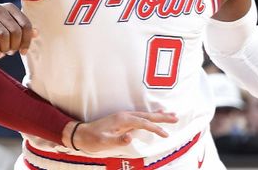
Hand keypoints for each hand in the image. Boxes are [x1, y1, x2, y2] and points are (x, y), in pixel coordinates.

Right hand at [0, 4, 35, 58]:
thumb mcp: (7, 25)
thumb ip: (21, 28)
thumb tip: (37, 33)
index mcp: (9, 7)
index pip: (25, 24)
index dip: (27, 40)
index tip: (24, 52)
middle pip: (15, 31)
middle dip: (15, 45)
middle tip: (11, 52)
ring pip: (3, 35)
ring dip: (5, 48)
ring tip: (4, 53)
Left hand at [64, 112, 178, 152]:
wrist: (81, 133)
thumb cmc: (93, 139)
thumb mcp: (104, 142)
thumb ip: (118, 139)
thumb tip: (131, 137)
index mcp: (123, 120)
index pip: (144, 123)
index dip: (155, 128)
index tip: (166, 134)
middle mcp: (125, 115)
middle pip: (147, 115)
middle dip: (162, 117)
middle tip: (176, 117)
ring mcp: (124, 116)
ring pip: (145, 114)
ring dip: (158, 115)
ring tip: (170, 115)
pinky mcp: (123, 119)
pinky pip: (140, 116)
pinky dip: (150, 116)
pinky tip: (154, 117)